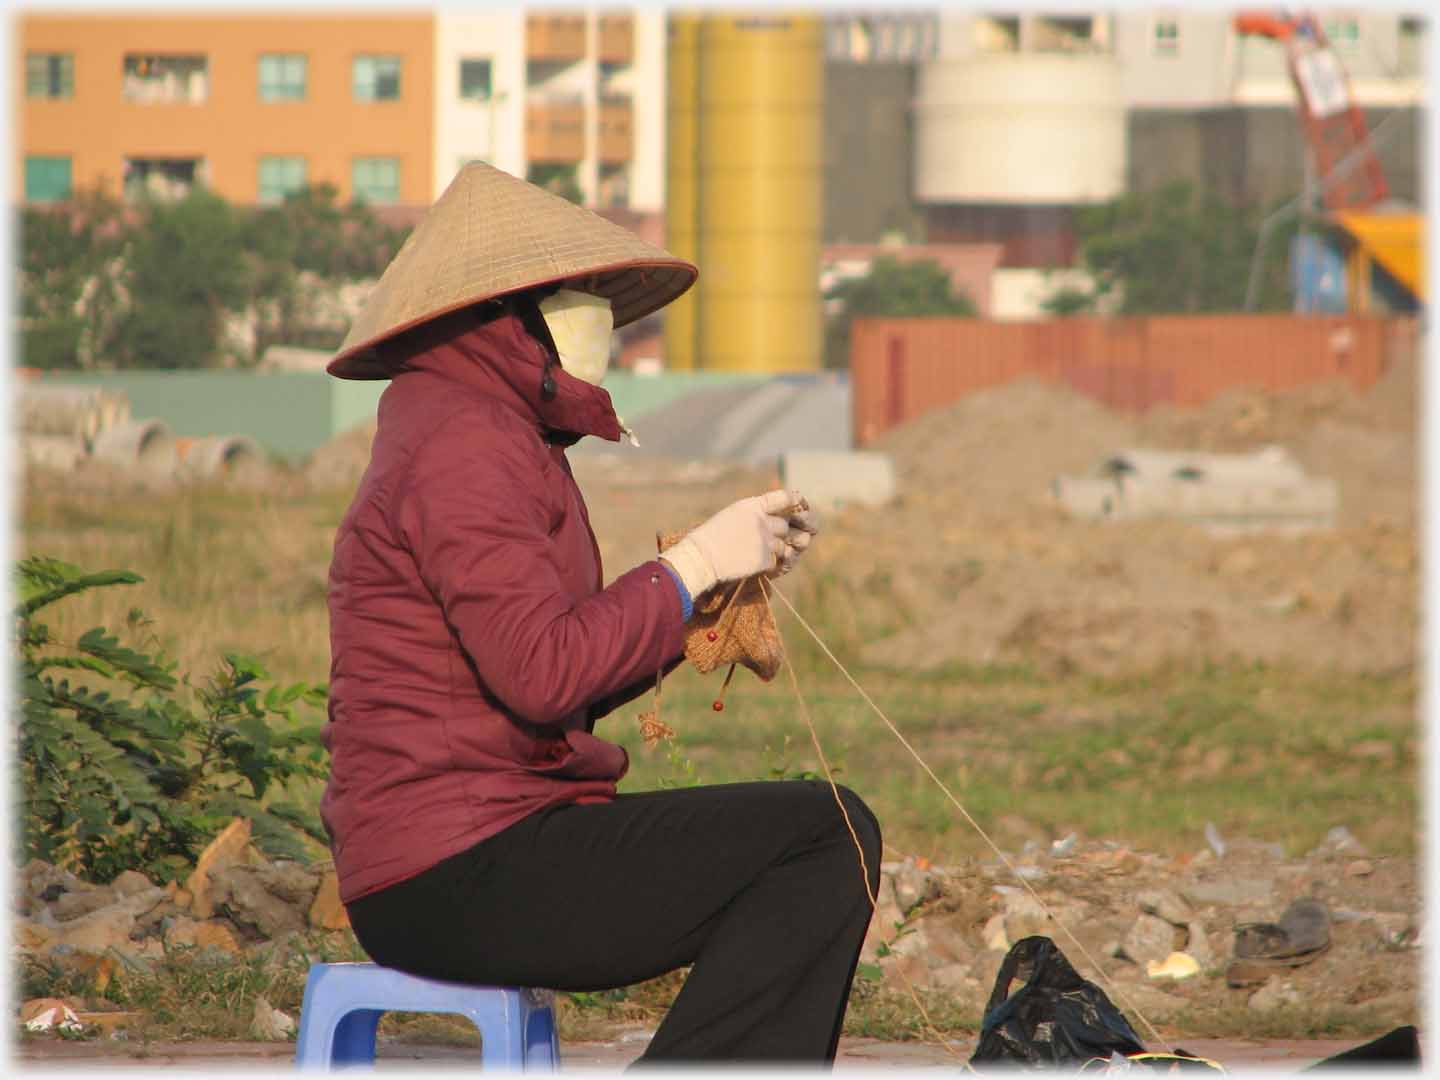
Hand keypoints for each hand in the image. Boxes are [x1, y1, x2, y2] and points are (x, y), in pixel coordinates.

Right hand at [661, 489, 817, 597]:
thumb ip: (754, 514)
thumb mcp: (732, 515)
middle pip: (784, 525)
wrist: (701, 558)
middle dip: (779, 533)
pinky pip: (776, 561)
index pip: (783, 498)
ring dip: (774, 549)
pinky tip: (751, 563)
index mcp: (752, 506)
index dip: (793, 500)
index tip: (798, 502)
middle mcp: (762, 522)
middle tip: (764, 539)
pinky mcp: (766, 560)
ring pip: (783, 545)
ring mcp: (766, 541)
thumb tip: (773, 517)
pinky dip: (767, 563)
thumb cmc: (711, 536)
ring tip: (753, 552)